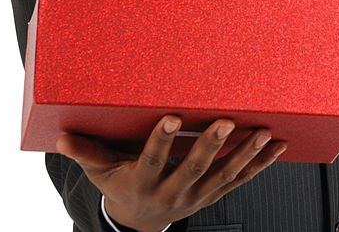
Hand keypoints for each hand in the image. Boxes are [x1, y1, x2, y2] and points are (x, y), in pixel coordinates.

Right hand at [57, 116, 284, 230]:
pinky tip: (278, 146)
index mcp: (144, 183)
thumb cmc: (120, 185)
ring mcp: (199, 196)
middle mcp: (174, 193)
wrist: (142, 220)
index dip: (162, 141)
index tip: (172, 117)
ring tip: (263, 132)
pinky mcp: (215, 194)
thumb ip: (86, 153)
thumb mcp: (100, 172)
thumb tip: (60, 138)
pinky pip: (241, 179)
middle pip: (195, 168)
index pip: (152, 161)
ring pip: (225, 175)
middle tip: (225, 121)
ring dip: (246, 154)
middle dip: (211, 145)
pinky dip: (261, 164)